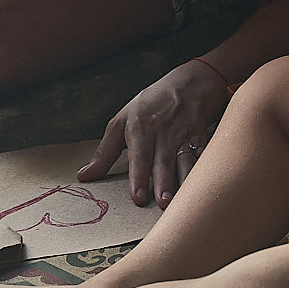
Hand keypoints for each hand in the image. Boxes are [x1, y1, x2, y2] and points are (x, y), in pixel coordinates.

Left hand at [77, 59, 230, 207]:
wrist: (189, 84)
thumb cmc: (150, 106)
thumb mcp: (121, 121)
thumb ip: (104, 152)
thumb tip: (84, 176)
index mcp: (140, 129)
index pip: (139, 155)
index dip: (138, 176)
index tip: (138, 197)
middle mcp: (163, 134)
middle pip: (163, 162)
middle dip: (163, 183)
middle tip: (162, 203)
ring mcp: (184, 138)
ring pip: (185, 163)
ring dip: (183, 183)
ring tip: (180, 201)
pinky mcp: (202, 141)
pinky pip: (203, 159)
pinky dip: (204, 173)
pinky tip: (203, 188)